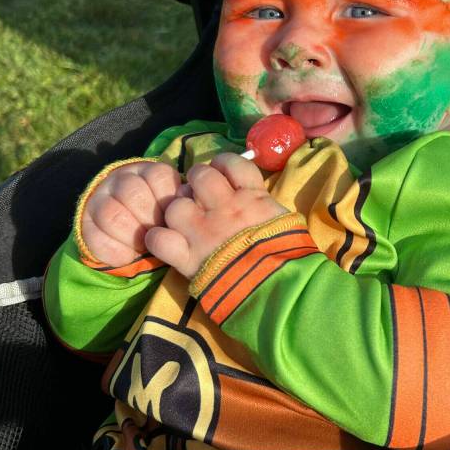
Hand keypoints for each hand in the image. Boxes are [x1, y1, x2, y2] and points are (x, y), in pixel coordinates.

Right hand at [81, 161, 182, 266]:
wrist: (128, 232)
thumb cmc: (161, 218)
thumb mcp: (176, 206)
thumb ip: (183, 201)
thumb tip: (187, 197)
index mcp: (147, 171)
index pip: (159, 176)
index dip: (168, 201)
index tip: (172, 218)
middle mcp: (120, 179)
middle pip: (133, 193)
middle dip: (149, 221)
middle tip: (157, 234)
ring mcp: (99, 199)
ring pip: (111, 214)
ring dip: (132, 237)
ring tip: (142, 246)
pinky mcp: (84, 224)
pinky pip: (97, 238)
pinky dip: (116, 253)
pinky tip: (128, 256)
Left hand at [145, 153, 287, 277]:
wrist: (281, 287)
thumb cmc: (291, 256)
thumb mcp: (287, 221)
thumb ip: (266, 206)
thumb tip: (256, 199)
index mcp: (251, 197)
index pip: (230, 162)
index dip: (222, 165)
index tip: (222, 175)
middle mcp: (224, 207)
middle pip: (198, 176)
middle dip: (196, 183)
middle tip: (200, 199)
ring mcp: (202, 232)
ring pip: (175, 205)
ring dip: (177, 212)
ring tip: (185, 224)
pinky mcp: (187, 258)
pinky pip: (158, 239)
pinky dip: (159, 240)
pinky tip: (168, 243)